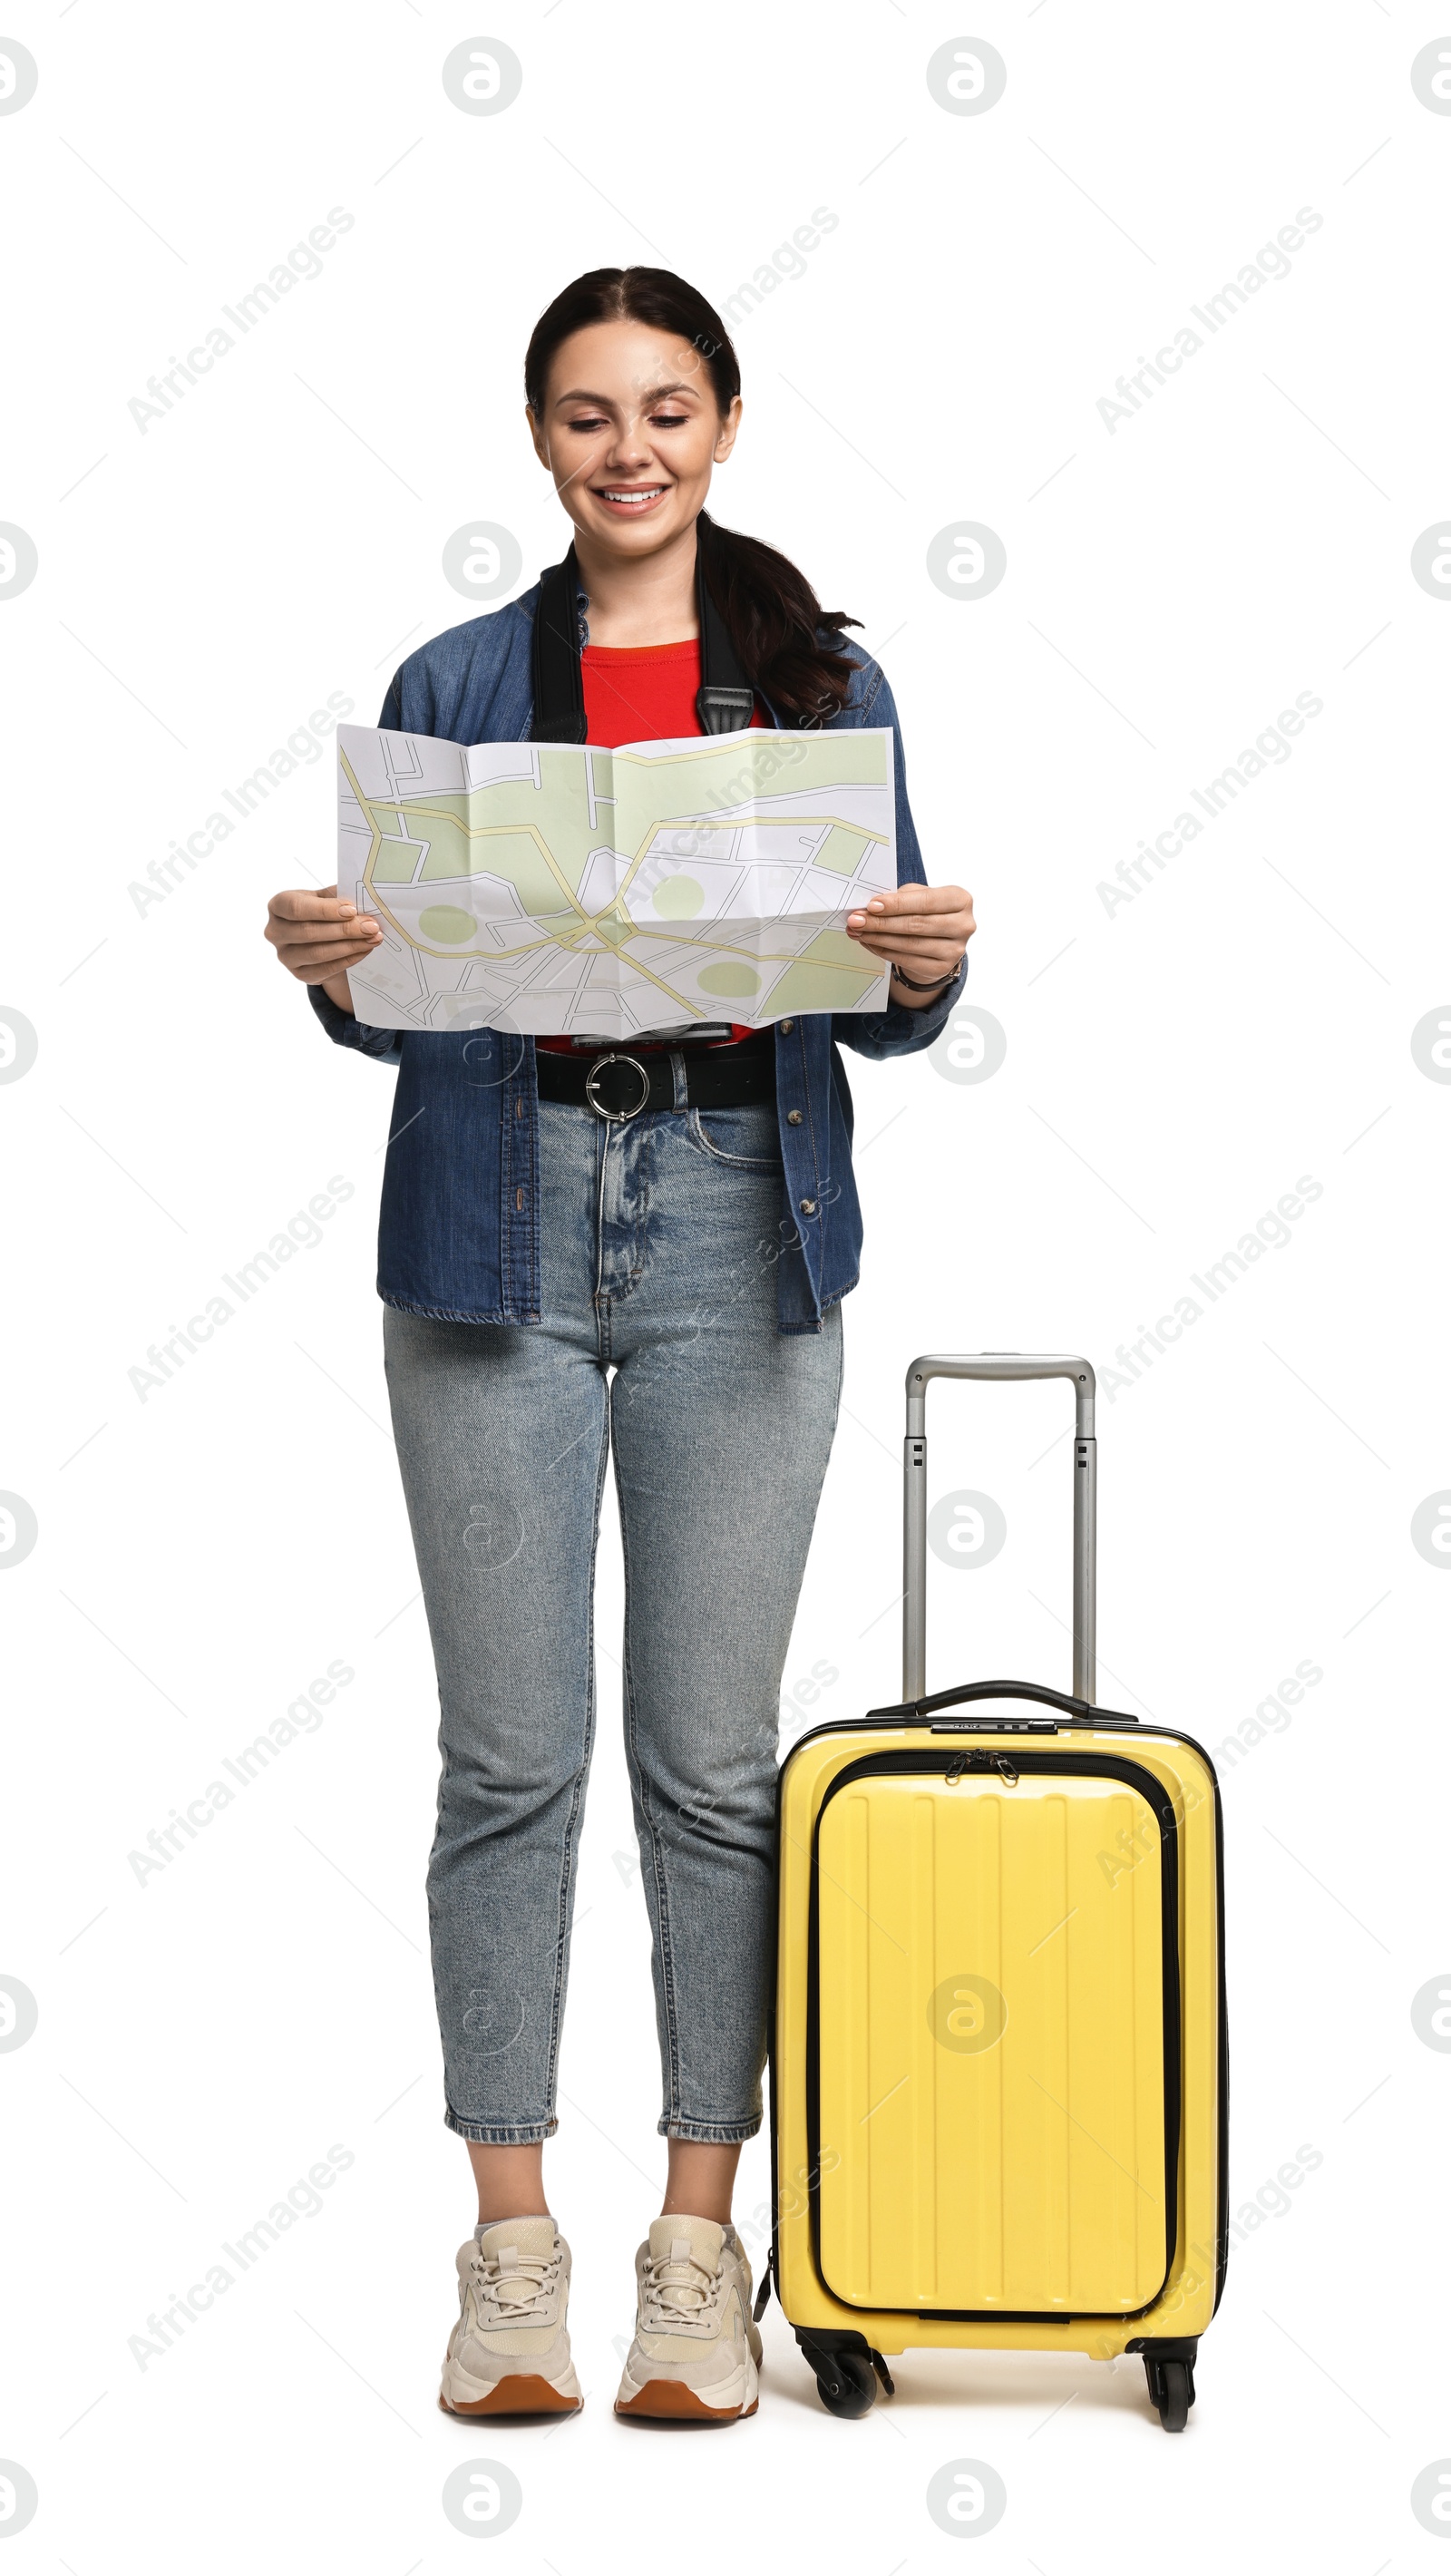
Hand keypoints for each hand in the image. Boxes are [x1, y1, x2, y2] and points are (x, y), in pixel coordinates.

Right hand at [264, 885, 381, 1009]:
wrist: (319, 939)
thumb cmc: (320, 912)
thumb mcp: (324, 897)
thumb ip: (337, 895)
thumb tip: (363, 896)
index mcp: (278, 906)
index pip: (296, 908)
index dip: (324, 910)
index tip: (352, 909)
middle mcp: (275, 932)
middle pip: (309, 932)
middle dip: (344, 929)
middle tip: (371, 926)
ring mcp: (285, 956)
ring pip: (318, 953)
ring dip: (350, 946)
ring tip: (373, 938)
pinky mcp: (299, 974)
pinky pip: (326, 969)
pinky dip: (349, 959)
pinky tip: (364, 950)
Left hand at [845, 881, 974, 1007]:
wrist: (939, 939)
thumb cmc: (927, 911)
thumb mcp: (920, 896)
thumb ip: (902, 897)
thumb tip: (871, 907)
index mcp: (961, 900)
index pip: (926, 901)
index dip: (897, 904)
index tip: (872, 905)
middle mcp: (964, 925)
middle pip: (916, 924)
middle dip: (882, 922)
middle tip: (856, 920)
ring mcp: (955, 950)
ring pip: (909, 944)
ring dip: (878, 937)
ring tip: (857, 931)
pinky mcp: (942, 968)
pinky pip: (906, 960)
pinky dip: (883, 950)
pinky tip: (869, 942)